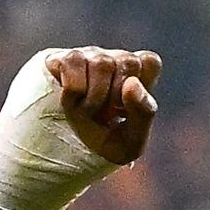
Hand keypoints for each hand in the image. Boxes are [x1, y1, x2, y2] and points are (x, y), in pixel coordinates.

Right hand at [43, 47, 161, 164]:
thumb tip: (132, 83)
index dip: (142, 85)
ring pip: (102, 64)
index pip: (150, 61)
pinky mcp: (59, 58)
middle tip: (104, 116)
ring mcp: (86, 56)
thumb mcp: (131, 141)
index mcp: (135, 76)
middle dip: (117, 98)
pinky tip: (71, 101)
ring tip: (87, 111)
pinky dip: (72, 92)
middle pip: (128, 62)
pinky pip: (73, 66)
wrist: (63, 153)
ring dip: (94, 99)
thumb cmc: (103, 141)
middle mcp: (112, 59)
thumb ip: (143, 114)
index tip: (125, 110)